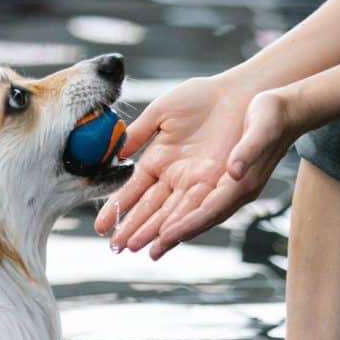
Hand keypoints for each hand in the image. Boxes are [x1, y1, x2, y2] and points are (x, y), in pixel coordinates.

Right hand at [94, 75, 253, 254]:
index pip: (133, 190)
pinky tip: (168, 235)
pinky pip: (199, 207)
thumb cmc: (202, 97)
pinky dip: (184, 222)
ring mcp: (196, 183)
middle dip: (132, 228)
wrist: (239, 92)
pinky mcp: (219, 184)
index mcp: (158, 160)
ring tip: (137, 247)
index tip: (101, 226)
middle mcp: (176, 177)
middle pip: (150, 209)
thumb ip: (138, 132)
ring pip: (172, 213)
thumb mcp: (162, 112)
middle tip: (115, 246)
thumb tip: (116, 153)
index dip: (117, 208)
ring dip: (154, 231)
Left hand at [152, 89, 300, 256]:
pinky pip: (187, 198)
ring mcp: (221, 186)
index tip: (164, 236)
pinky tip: (152, 216)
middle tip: (141, 250)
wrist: (282, 106)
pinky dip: (169, 210)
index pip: (209, 212)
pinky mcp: (214, 177)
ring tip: (138, 240)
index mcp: (242, 184)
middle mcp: (230, 191)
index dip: (186, 225)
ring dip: (162, 226)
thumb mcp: (263, 128)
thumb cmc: (275, 115)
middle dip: (167, 236)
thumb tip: (234, 172)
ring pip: (187, 212)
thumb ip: (249, 151)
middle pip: (193, 219)